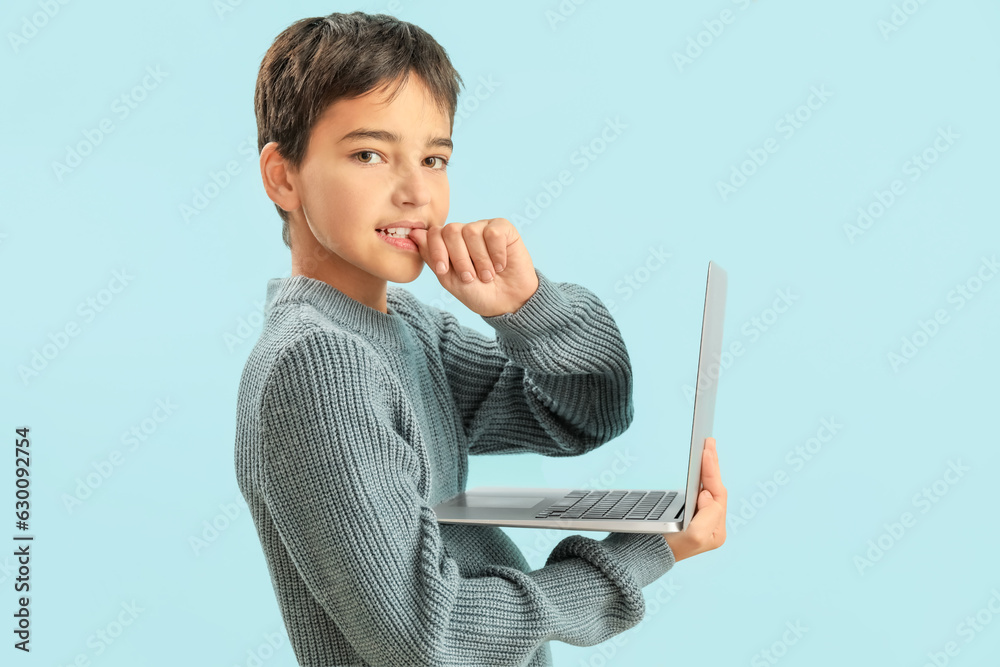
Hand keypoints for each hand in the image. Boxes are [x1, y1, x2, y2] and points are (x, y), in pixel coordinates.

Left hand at [408, 218, 538, 317]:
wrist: (507, 302)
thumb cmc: (478, 292)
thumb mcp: (450, 280)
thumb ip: (433, 258)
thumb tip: (415, 234)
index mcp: (449, 243)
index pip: (434, 233)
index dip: (436, 251)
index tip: (444, 271)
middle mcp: (465, 232)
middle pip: (451, 230)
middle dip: (458, 258)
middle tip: (470, 277)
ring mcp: (484, 228)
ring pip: (472, 232)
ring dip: (480, 260)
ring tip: (488, 276)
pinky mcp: (504, 229)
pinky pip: (493, 233)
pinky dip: (496, 253)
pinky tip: (501, 265)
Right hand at [663, 437, 726, 561]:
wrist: (641, 554)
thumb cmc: (665, 545)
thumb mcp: (694, 535)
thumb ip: (708, 515)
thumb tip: (707, 495)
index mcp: (716, 531)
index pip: (717, 495)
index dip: (711, 473)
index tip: (706, 451)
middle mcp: (712, 526)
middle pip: (715, 489)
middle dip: (712, 465)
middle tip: (709, 442)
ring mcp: (701, 520)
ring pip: (709, 488)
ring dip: (709, 468)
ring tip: (708, 448)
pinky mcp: (688, 515)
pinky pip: (700, 490)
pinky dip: (702, 475)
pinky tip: (701, 466)